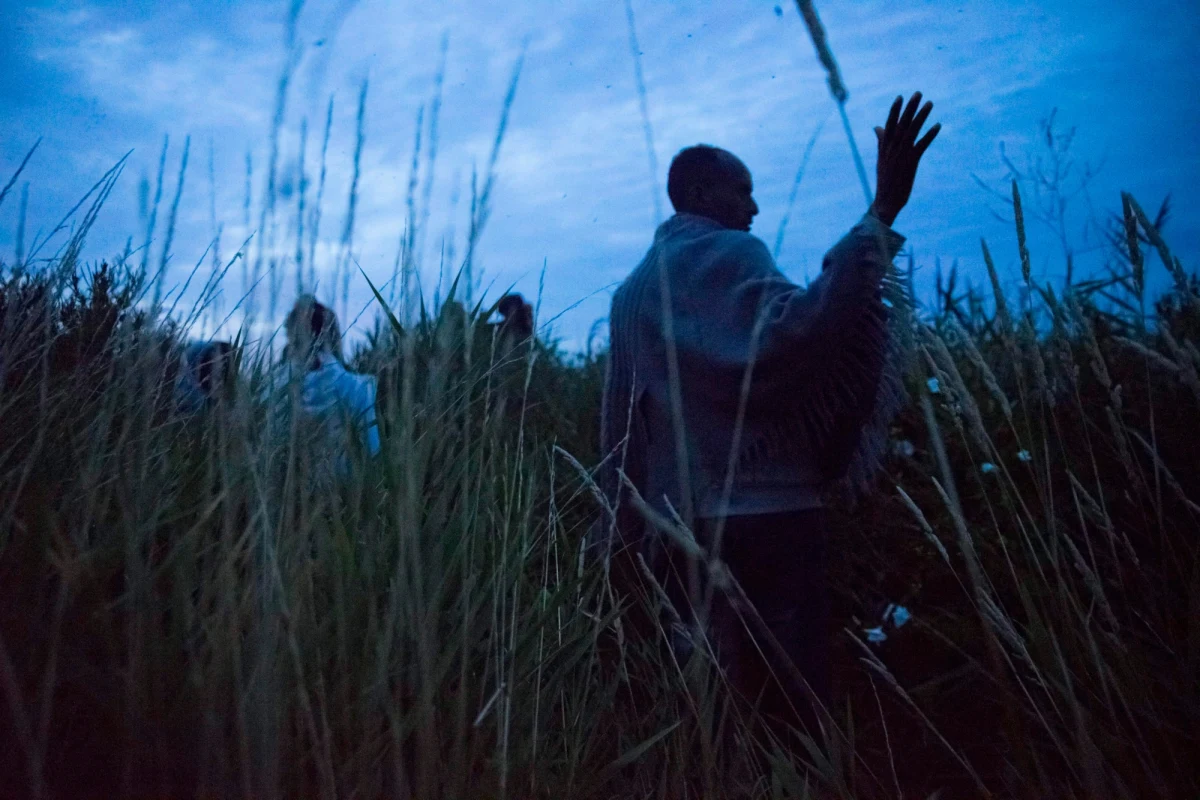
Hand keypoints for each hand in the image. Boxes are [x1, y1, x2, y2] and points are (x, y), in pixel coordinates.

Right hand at [870, 93, 939, 226]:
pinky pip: (921, 145)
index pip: (889, 125)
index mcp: (884, 147)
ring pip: (912, 131)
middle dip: (910, 108)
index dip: (895, 110)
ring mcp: (901, 155)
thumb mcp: (881, 158)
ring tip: (930, 104)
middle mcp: (892, 149)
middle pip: (902, 124)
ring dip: (921, 116)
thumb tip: (877, 127)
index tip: (900, 97)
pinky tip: (938, 125)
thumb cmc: (885, 180)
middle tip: (918, 93)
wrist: (886, 201)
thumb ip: (881, 141)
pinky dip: (930, 135)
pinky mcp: (911, 163)